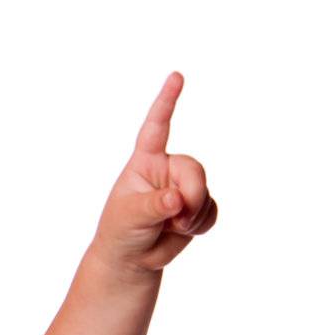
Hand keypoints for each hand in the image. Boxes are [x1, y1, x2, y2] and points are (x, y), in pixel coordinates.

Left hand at [92, 71, 216, 278]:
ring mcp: (183, 187)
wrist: (132, 258)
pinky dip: (202, 224)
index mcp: (145, 162)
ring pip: (204, 192)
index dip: (166, 102)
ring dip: (194, 215)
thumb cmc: (121, 230)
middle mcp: (167, 169)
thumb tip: (177, 200)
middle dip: (192, 195)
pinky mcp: (197, 207)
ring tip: (173, 226)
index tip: (176, 76)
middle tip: (178, 217)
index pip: (156, 127)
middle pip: (194, 169)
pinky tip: (186, 231)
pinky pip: (212, 210)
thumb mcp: (129, 216)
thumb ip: (153, 205)